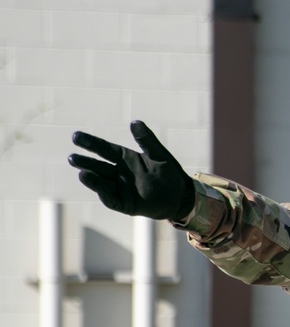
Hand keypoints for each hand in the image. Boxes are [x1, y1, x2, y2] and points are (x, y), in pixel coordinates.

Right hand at [68, 120, 194, 220]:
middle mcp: (119, 173)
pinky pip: (111, 199)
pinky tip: (98, 189)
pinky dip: (103, 193)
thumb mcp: (159, 155)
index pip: (104, 149)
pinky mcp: (125, 204)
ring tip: (81, 172)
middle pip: (98, 166)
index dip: (91, 143)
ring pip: (101, 183)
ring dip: (91, 179)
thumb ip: (147, 140)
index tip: (76, 136)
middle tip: (72, 157)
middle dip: (85, 162)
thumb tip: (135, 122)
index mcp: (125, 159)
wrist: (180, 196)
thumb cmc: (170, 174)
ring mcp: (121, 189)